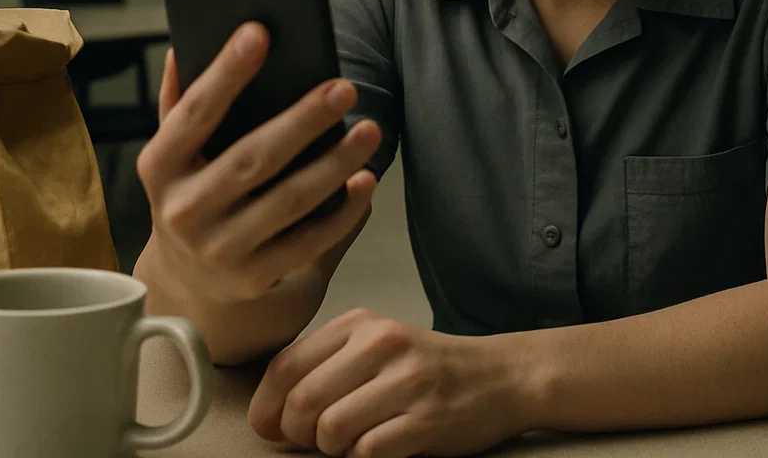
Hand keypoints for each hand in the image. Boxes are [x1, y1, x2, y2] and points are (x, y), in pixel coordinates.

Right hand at [135, 22, 381, 308]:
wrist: (190, 285)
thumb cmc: (192, 195)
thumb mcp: (174, 156)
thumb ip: (178, 104)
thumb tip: (180, 45)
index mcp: (159, 168)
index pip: (193, 113)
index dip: (225, 73)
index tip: (259, 32)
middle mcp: (183, 211)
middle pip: (251, 159)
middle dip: (301, 121)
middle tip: (344, 87)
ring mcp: (219, 250)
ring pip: (288, 201)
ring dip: (334, 164)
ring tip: (369, 130)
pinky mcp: (255, 277)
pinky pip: (309, 241)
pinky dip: (342, 212)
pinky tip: (366, 180)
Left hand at [248, 308, 532, 457]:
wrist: (500, 377)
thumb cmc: (425, 368)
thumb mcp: (375, 346)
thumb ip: (323, 367)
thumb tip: (267, 416)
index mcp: (360, 324)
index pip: (286, 366)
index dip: (267, 407)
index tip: (270, 427)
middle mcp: (382, 344)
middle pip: (303, 402)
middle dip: (298, 433)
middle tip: (316, 440)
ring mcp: (407, 382)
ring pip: (331, 430)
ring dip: (333, 448)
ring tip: (354, 440)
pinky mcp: (426, 420)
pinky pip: (367, 451)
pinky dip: (365, 457)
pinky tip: (382, 444)